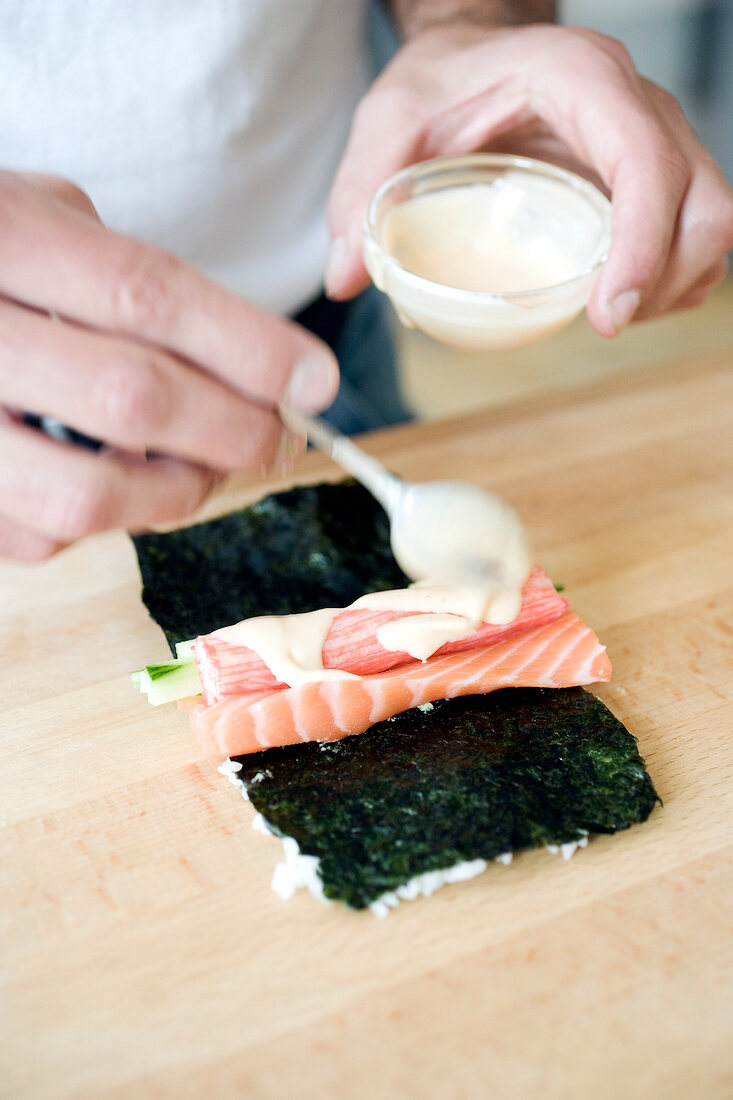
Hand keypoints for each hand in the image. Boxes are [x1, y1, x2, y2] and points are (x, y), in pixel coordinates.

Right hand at [0, 173, 337, 559]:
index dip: (247, 346)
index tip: (318, 381)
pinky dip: (102, 520)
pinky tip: (115, 483)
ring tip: (202, 471)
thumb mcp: (35, 214)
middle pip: (130, 400)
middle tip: (277, 436)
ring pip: (87, 495)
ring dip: (174, 494)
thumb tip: (251, 355)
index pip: (144, 296)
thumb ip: (123, 274)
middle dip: (231, 429)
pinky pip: (41, 534)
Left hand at [326, 21, 732, 334]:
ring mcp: (653, 136)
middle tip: (606, 324)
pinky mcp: (653, 170)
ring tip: (613, 316)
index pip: (646, 161)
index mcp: (579, 79)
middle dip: (666, 276)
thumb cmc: (438, 86)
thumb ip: (361, 194)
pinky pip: (695, 229)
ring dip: (677, 281)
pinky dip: (674, 275)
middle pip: (702, 198)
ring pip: (712, 217)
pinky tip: (622, 297)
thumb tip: (345, 278)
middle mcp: (634, 103)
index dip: (643, 243)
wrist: (469, 59)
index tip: (608, 313)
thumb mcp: (388, 124)